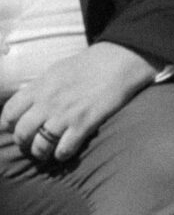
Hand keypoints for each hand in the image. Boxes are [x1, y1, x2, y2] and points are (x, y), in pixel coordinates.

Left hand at [0, 43, 159, 163]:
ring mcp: (66, 114)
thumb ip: (40, 89)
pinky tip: (66, 149)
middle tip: (31, 143)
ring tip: (48, 151)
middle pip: (21, 133)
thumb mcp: (57, 70)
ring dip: (42, 152)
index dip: (9, 125)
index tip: (16, 128)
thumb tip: (25, 106)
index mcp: (40, 86)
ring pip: (39, 147)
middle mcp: (48, 101)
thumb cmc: (90, 64)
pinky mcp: (84, 123)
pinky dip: (62, 154)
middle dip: (24, 143)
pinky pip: (63, 150)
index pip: (9, 113)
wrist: (121, 59)